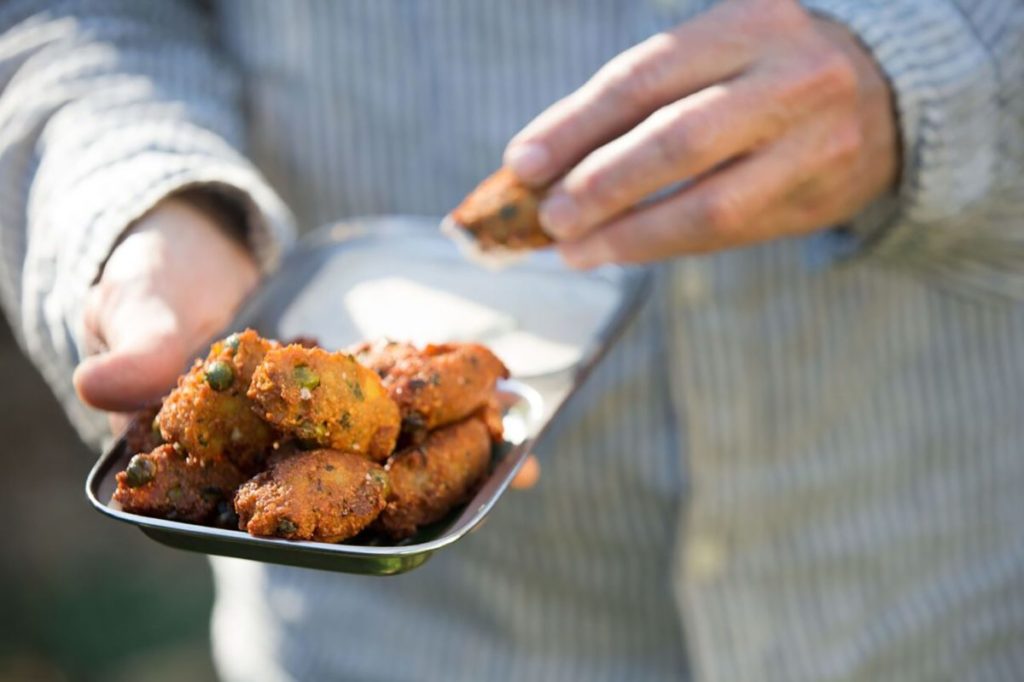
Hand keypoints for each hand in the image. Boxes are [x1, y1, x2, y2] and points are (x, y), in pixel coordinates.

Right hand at [70, 198, 544, 488]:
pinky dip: (451, 397)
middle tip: (495, 483)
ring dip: (453, 452)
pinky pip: (408, 393)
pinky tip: (501, 399)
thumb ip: (138, 344)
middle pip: (354, 483)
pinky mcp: (356, 380)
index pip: (277, 494)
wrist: (188, 240)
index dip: (330, 510)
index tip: (388, 508)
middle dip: (426, 486)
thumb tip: (108, 387)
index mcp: (226, 449)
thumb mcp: (139, 306)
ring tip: (519, 459)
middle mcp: (285, 443)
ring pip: (392, 446)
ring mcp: (325, 414)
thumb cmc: (152, 280)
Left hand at [504, 0, 898, 267]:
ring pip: (710, 204)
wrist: (888, 97)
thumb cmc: (761, 74)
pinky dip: (666, 245)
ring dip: (630, 234)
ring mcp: (814, 143)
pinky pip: (729, 234)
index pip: (644, 78)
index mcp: (746, 25)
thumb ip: (636, 100)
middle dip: (602, 185)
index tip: (523, 165)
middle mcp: (789, 78)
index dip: (575, 126)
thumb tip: (541, 167)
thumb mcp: (711, 54)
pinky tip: (623, 250)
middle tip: (551, 219)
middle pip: (678, 141)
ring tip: (577, 250)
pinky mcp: (820, 199)